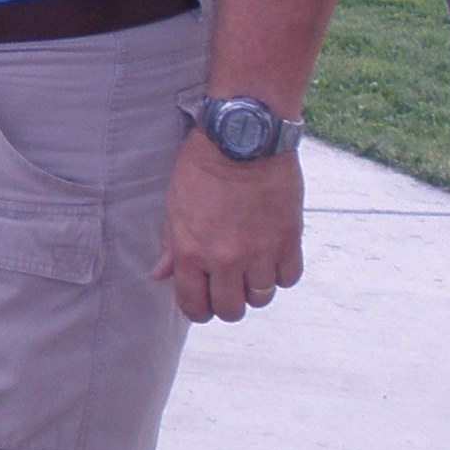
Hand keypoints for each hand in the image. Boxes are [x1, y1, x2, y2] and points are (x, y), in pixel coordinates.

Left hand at [156, 140, 304, 322]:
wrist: (244, 139)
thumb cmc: (203, 167)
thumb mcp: (175, 204)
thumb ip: (170, 246)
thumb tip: (161, 275)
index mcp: (191, 253)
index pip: (194, 306)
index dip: (199, 309)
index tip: (204, 302)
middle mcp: (226, 260)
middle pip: (231, 310)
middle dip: (227, 303)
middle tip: (228, 286)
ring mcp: (260, 252)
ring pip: (261, 298)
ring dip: (255, 288)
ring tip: (251, 268)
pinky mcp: (288, 240)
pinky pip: (288, 278)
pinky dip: (281, 272)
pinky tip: (272, 256)